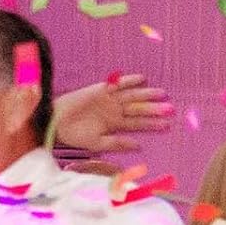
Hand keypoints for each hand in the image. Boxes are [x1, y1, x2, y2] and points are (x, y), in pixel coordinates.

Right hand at [51, 74, 172, 152]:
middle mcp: (116, 111)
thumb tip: (138, 146)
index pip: (139, 123)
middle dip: (154, 109)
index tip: (168, 125)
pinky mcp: (100, 89)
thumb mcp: (98, 143)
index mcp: (117, 124)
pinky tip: (142, 78)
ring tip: (161, 93)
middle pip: (139, 109)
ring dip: (146, 94)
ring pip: (132, 96)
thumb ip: (117, 144)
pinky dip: (128, 81)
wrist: (55, 123)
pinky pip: (117, 84)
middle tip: (170, 108)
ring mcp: (109, 99)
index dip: (153, 124)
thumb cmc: (76, 135)